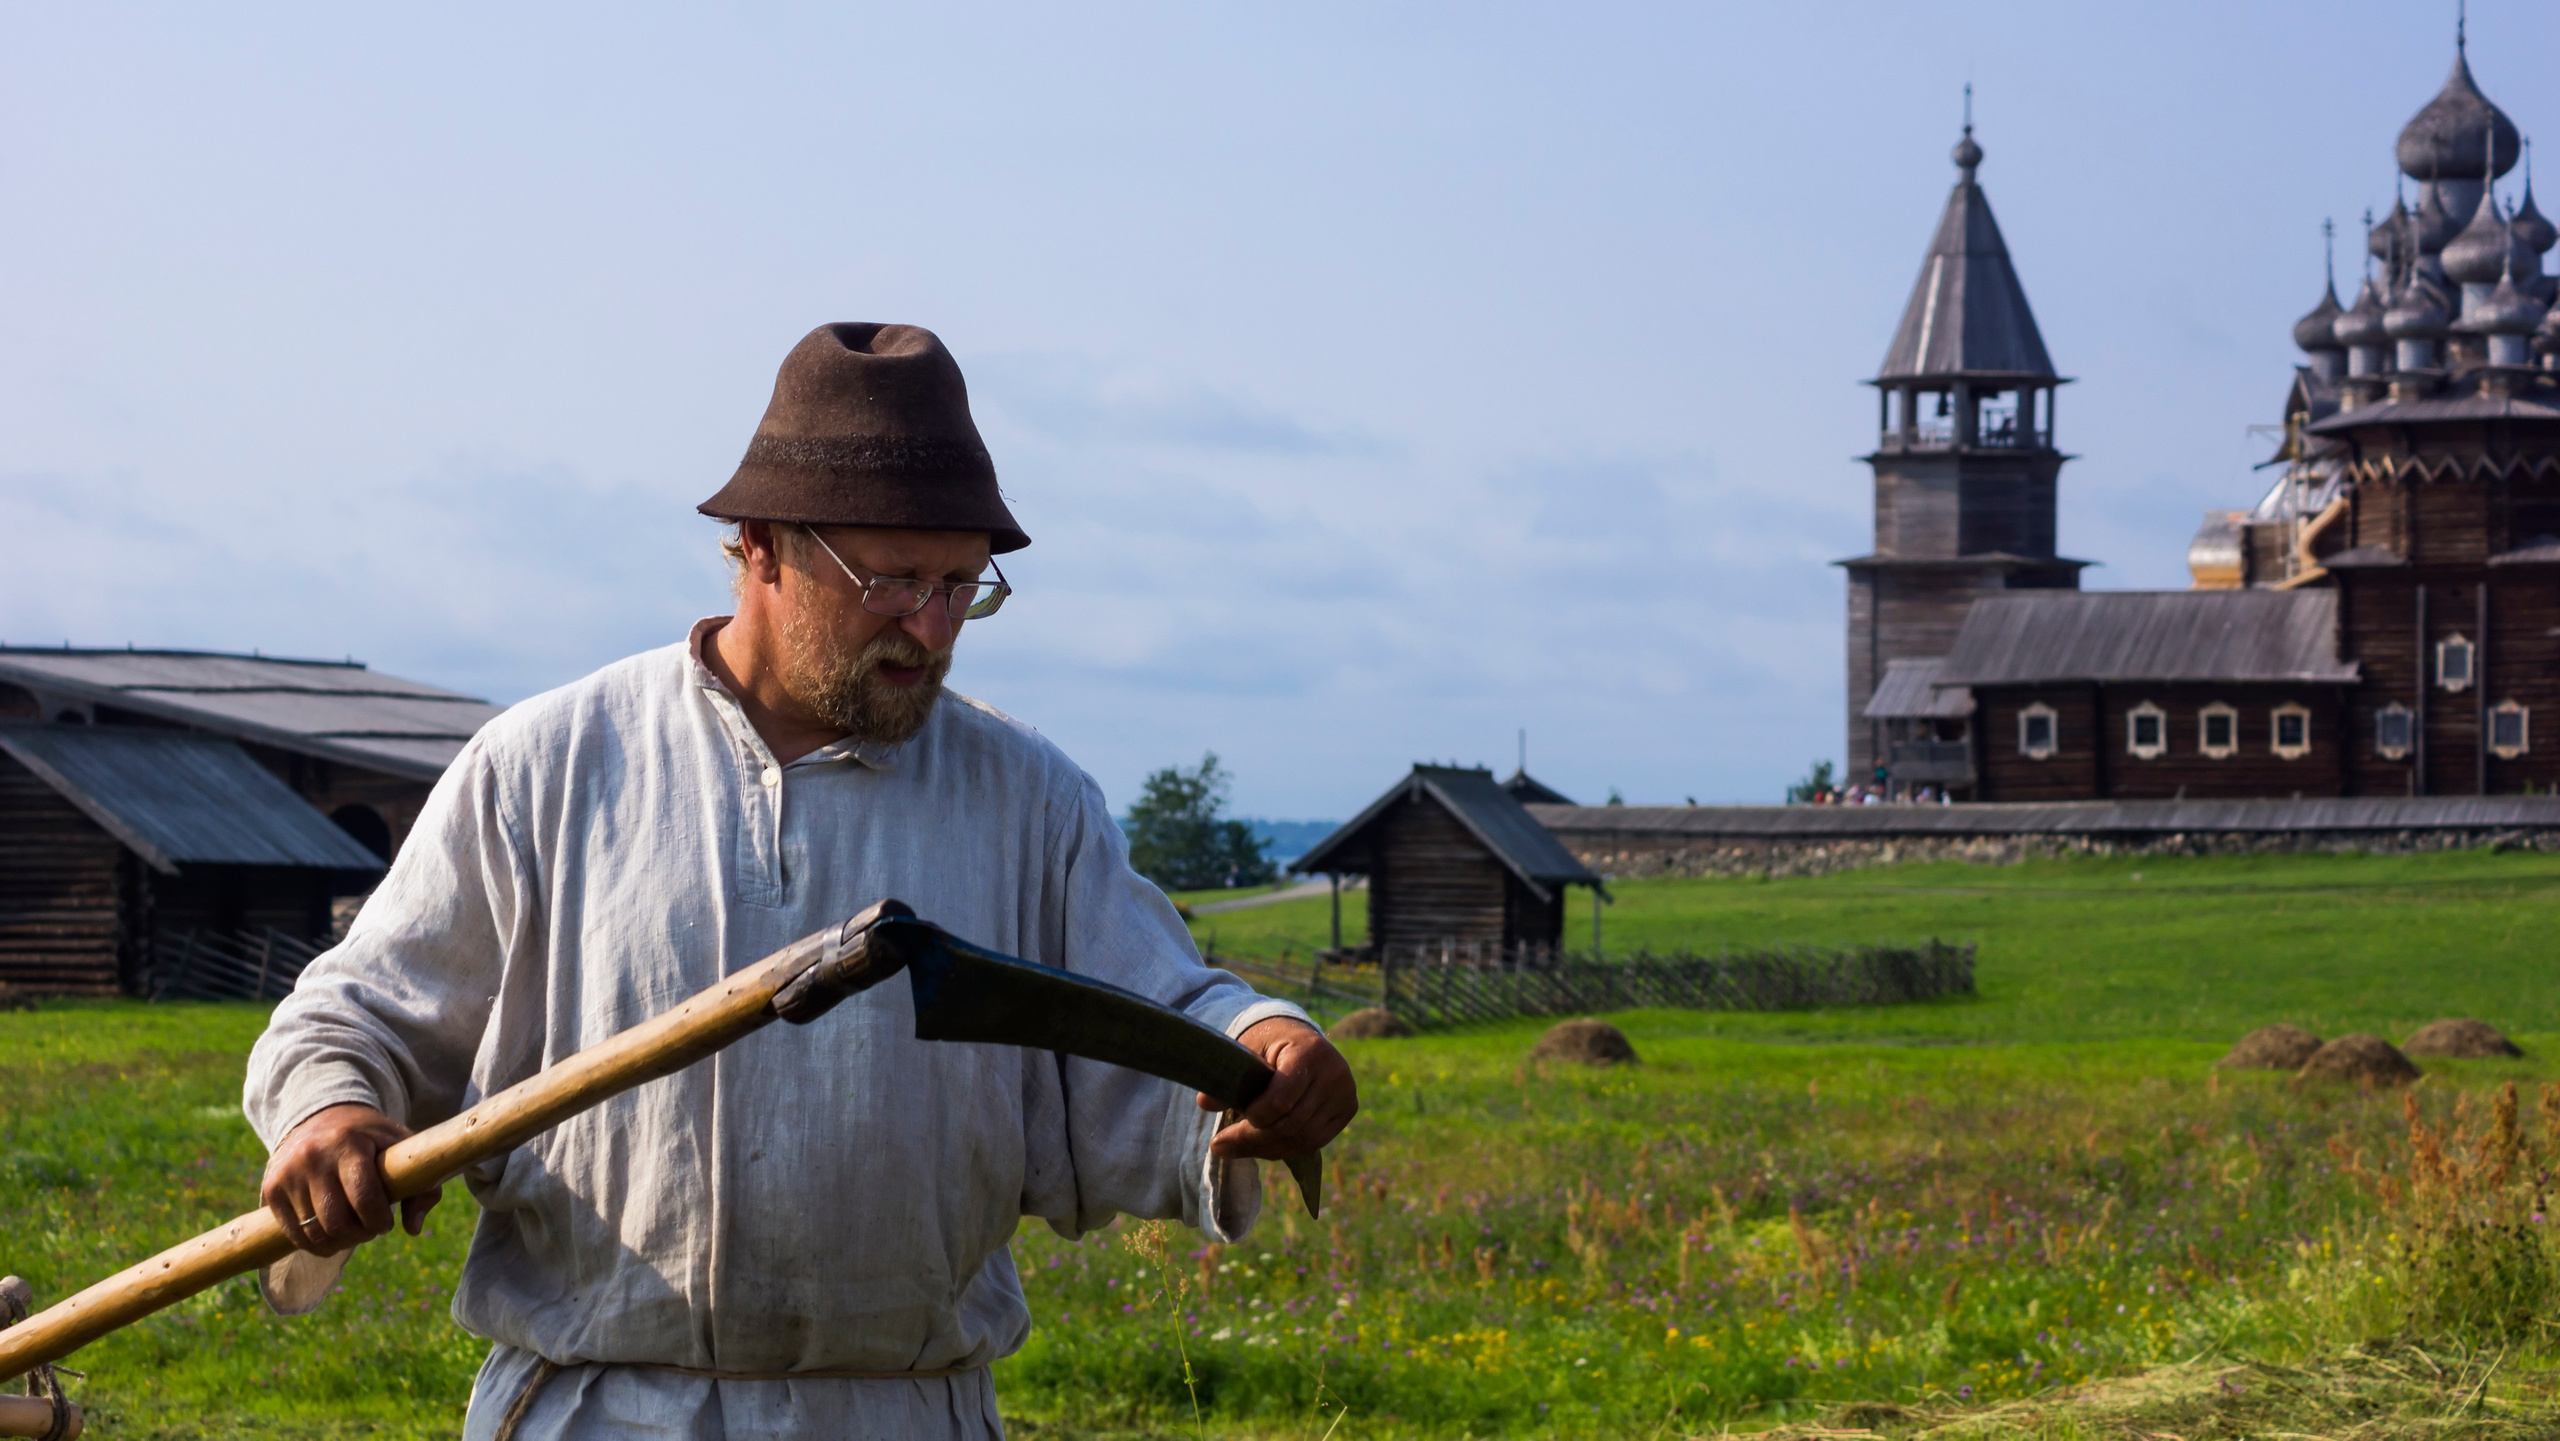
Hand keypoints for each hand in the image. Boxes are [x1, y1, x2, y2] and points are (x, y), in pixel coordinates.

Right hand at [260, 1103, 441, 1255]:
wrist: (322, 1116)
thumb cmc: (371, 1140)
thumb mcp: (400, 1149)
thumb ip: (421, 1187)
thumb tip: (413, 1230)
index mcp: (349, 1143)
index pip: (364, 1198)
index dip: (379, 1221)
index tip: (387, 1222)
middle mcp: (313, 1157)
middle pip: (337, 1222)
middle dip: (360, 1235)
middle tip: (370, 1229)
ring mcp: (288, 1173)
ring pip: (314, 1232)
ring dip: (339, 1243)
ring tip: (352, 1232)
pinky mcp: (271, 1189)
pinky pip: (293, 1234)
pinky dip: (315, 1245)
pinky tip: (330, 1236)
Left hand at [1202, 1018, 1356, 1159]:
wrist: (1302, 1039)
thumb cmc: (1270, 1044)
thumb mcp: (1247, 1051)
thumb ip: (1229, 1076)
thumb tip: (1204, 1103)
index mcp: (1310, 1051)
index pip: (1282, 1099)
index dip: (1254, 1117)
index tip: (1226, 1126)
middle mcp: (1335, 1073)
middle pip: (1292, 1124)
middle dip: (1251, 1141)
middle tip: (1219, 1147)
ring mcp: (1346, 1094)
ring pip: (1304, 1139)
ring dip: (1266, 1150)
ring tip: (1236, 1150)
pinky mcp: (1347, 1110)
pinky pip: (1316, 1142)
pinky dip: (1286, 1149)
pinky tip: (1262, 1148)